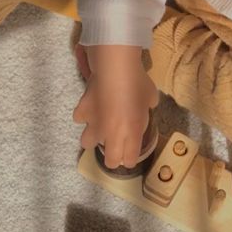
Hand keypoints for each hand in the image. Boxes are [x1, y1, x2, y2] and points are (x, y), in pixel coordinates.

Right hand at [72, 44, 157, 168]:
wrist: (115, 70)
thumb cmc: (138, 83)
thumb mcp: (151, 97)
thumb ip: (147, 108)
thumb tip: (146, 107)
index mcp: (132, 134)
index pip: (130, 160)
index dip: (131, 158)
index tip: (132, 152)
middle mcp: (112, 135)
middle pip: (110, 162)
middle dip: (113, 157)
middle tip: (116, 145)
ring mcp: (94, 125)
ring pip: (87, 143)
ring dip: (94, 137)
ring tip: (99, 126)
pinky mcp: (82, 112)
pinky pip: (80, 119)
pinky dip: (84, 115)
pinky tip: (91, 107)